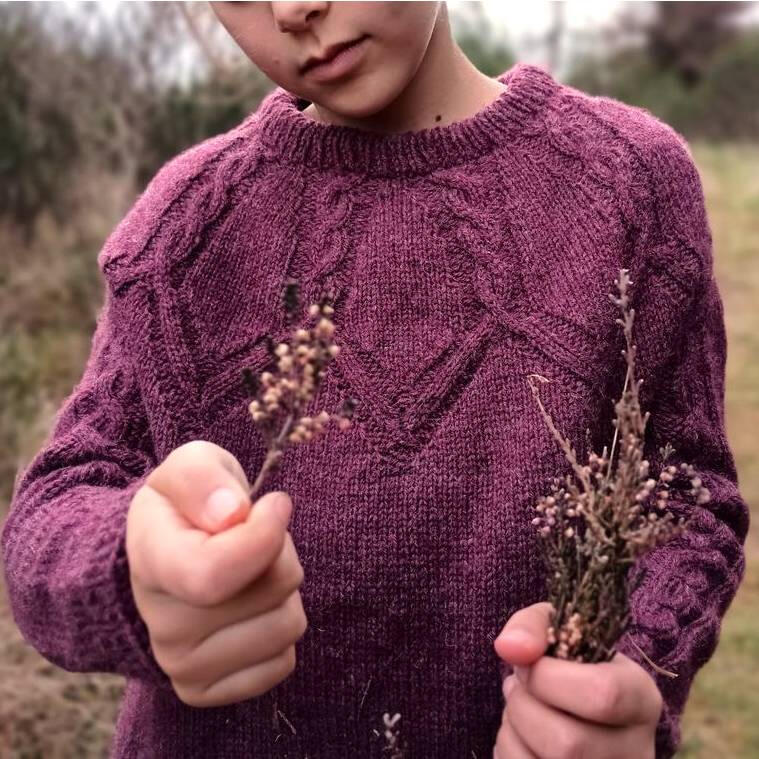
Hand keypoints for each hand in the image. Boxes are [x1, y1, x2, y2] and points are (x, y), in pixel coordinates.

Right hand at [126, 440, 307, 706]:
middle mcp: (160, 624)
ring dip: (284, 590)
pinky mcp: (204, 691)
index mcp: (151, 561)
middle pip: (272, 591)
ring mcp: (180, 664)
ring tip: (252, 571)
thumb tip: (232, 514)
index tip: (275, 505)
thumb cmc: (187, 506)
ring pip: (287, 626)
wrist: (162, 556)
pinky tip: (250, 607)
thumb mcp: (190, 466)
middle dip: (280, 551)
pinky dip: (278, 625)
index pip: (213, 574)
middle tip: (253, 537)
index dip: (264, 537)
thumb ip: (203, 478)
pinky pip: (283, 662)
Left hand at [492, 602, 662, 758]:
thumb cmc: (567, 666)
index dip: (547, 678)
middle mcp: (638, 751)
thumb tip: (509, 647)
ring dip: (512, 732)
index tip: (529, 665)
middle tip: (518, 687)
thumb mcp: (558, 630)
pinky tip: (520, 739)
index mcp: (642, 699)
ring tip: (520, 710)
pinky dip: (508, 753)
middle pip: (568, 744)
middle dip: (523, 707)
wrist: (578, 708)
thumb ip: (533, 626)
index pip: (602, 695)